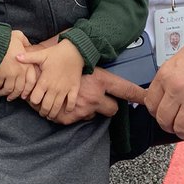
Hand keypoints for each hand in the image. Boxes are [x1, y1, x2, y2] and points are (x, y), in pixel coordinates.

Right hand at [0, 29, 37, 99]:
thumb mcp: (20, 37)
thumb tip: (27, 45)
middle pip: (20, 88)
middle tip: (11, 97)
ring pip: (9, 89)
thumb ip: (25, 43)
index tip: (24, 94)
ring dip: (5, 93)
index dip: (28, 90)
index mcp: (27, 65)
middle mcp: (20, 72)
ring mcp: (10, 74)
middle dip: (15, 95)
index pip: (31, 82)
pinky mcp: (0, 75)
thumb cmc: (7, 39)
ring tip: (2, 93)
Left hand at [17, 40, 84, 118]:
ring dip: (53, 113)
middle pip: (46, 106)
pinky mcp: (74, 88)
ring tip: (50, 116)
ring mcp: (64, 89)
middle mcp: (54, 88)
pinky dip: (69, 108)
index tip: (33, 102)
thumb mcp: (42, 54)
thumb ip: (28, 58)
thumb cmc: (57, 52)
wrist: (76, 50)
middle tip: (42, 113)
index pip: (36, 98)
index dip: (33, 102)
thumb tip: (15, 57)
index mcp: (44, 81)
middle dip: (43, 111)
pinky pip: (71, 102)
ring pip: (57, 106)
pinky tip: (67, 111)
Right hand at [25, 67, 144, 124]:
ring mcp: (82, 109)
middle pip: (113, 109)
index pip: (126, 89)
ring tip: (77, 97)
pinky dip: (73, 113)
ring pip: (94, 115)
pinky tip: (66, 103)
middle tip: (100, 99)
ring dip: (89, 109)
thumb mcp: (81, 64)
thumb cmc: (59, 64)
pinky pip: (78, 119)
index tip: (149, 99)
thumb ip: (97, 73)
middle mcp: (94, 96)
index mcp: (100, 80)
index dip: (140, 95)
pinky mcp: (69, 118)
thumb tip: (102, 76)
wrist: (34, 75)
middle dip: (109, 107)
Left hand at [144, 25, 183, 159]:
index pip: (150, 103)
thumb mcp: (180, 58)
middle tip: (174, 125)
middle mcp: (178, 89)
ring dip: (182, 134)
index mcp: (166, 75)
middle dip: (168, 126)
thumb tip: (164, 97)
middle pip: (163, 119)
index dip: (155, 112)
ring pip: (180, 128)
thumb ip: (170, 78)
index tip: (162, 114)